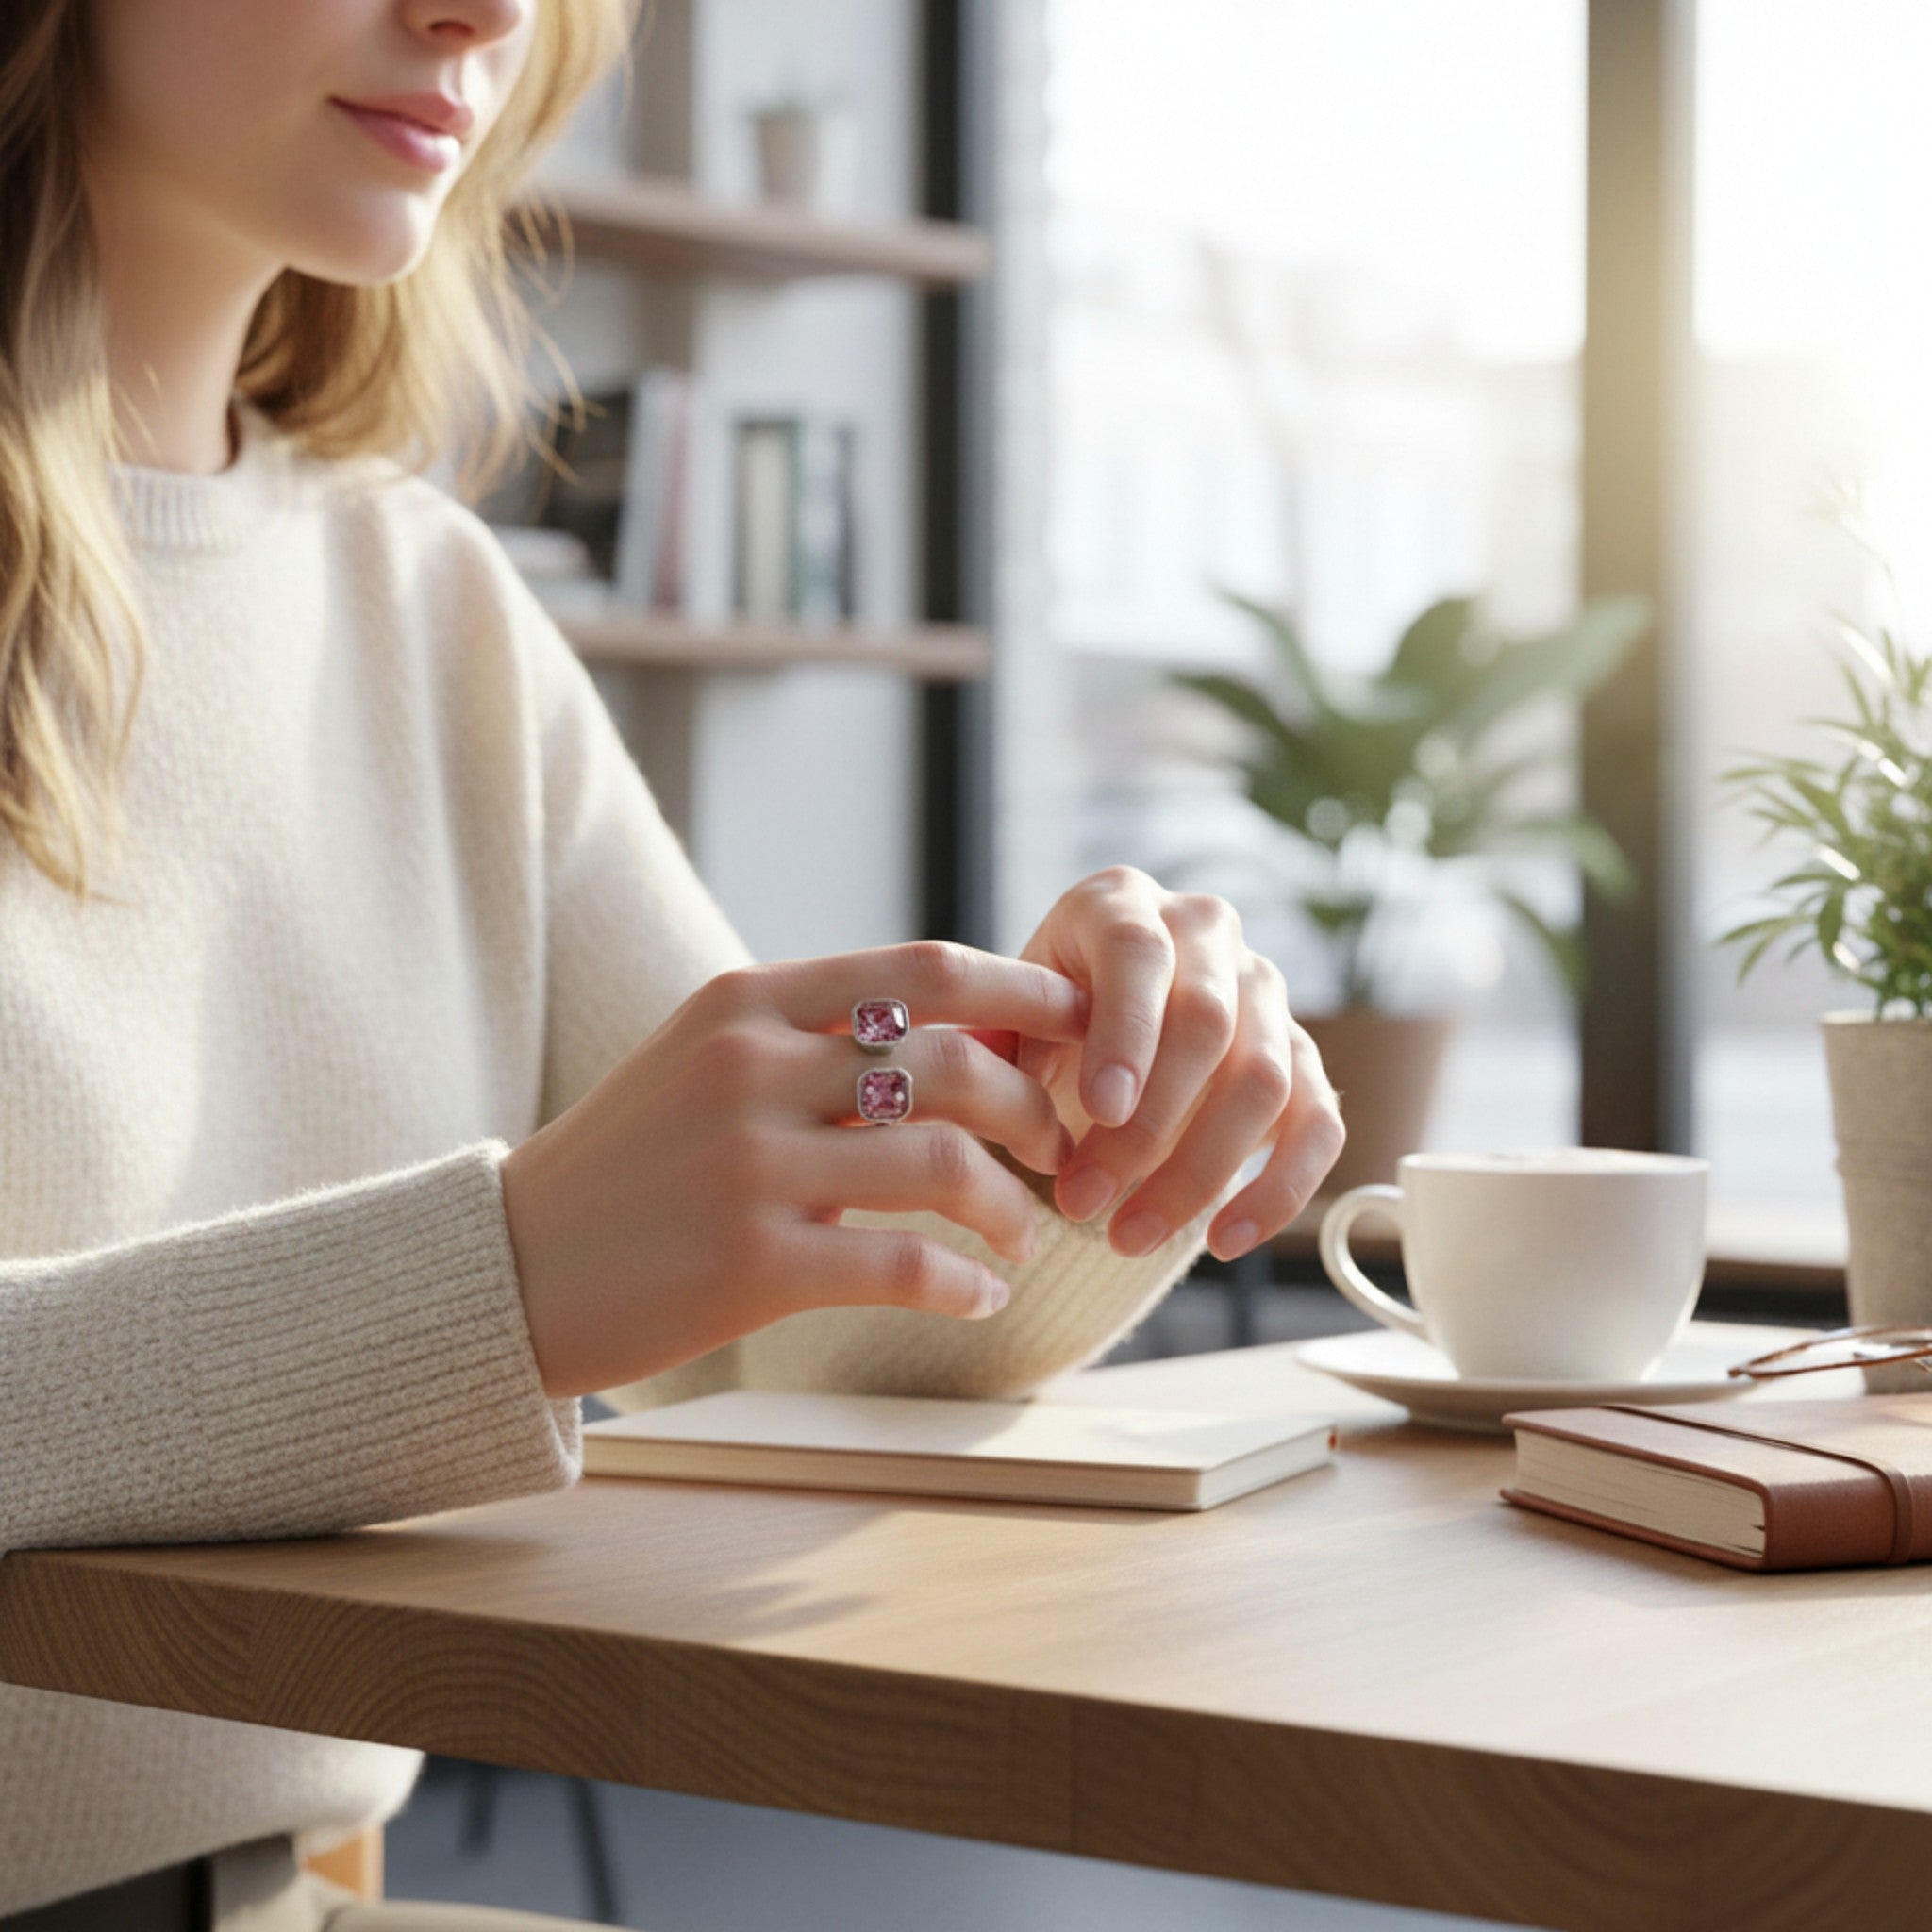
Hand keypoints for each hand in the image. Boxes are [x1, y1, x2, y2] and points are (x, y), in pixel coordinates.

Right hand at [500, 942, 1088, 1397]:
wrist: (511, 1266)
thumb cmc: (629, 1164)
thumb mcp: (704, 1062)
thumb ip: (812, 1038)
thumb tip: (954, 1038)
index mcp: (746, 1002)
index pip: (922, 970)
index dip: (1023, 992)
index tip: (1081, 1023)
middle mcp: (751, 1067)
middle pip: (954, 1063)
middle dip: (1035, 1108)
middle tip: (1061, 1149)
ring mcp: (749, 1163)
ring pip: (944, 1163)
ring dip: (1011, 1205)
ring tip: (1023, 1235)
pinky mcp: (749, 1262)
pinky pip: (904, 1264)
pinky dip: (963, 1282)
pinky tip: (978, 1296)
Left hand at [1013, 867, 1343, 1262]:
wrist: (1091, 1020)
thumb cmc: (1039, 1017)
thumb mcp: (1007, 1014)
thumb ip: (998, 1045)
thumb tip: (992, 1100)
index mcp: (1122, 903)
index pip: (1139, 953)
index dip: (1125, 1032)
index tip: (1099, 1110)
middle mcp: (1206, 931)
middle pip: (1208, 1024)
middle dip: (1147, 1126)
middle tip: (1083, 1201)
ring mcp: (1263, 991)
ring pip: (1263, 1079)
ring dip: (1198, 1171)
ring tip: (1128, 1235)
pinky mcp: (1303, 1055)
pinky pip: (1317, 1123)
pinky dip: (1279, 1189)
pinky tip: (1224, 1241)